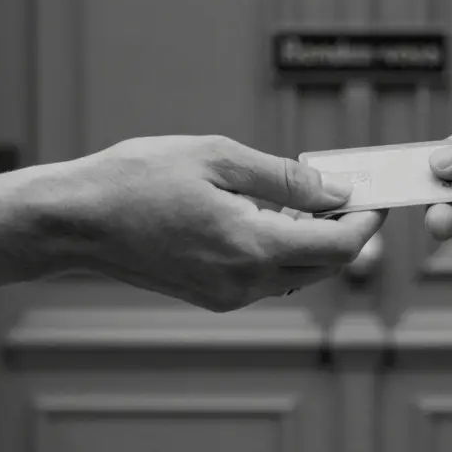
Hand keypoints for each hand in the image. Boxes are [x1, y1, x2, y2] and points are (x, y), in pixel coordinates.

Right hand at [32, 135, 384, 310]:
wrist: (76, 220)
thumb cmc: (136, 179)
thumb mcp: (219, 156)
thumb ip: (286, 177)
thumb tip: (337, 189)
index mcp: (252, 247)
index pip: (339, 246)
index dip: (366, 220)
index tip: (375, 194)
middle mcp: (244, 282)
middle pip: (324, 266)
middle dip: (345, 230)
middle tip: (347, 190)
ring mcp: (226, 294)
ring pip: (296, 273)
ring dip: (312, 238)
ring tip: (303, 194)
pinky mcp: (210, 295)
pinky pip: (265, 276)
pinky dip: (280, 248)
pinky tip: (267, 213)